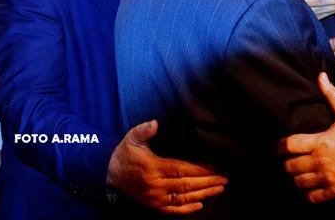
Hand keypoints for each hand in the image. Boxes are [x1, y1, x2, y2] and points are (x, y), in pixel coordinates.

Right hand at [107, 119, 226, 213]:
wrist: (110, 173)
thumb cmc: (125, 153)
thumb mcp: (132, 137)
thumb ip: (144, 130)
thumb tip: (155, 123)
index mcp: (153, 167)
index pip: (181, 169)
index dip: (199, 169)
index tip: (214, 167)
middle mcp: (155, 185)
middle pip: (186, 185)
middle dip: (207, 182)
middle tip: (224, 179)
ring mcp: (155, 198)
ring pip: (183, 198)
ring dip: (203, 195)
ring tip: (219, 189)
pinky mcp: (153, 205)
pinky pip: (173, 210)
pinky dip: (187, 210)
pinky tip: (200, 205)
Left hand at [279, 72, 334, 202]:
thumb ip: (331, 95)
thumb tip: (321, 75)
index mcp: (320, 142)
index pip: (289, 145)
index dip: (281, 146)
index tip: (281, 147)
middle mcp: (320, 161)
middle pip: (290, 167)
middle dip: (288, 163)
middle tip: (292, 159)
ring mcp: (326, 178)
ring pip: (299, 183)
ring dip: (297, 178)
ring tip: (300, 173)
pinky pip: (313, 198)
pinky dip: (309, 194)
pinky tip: (312, 187)